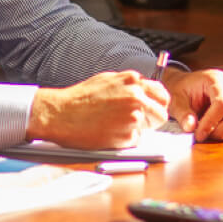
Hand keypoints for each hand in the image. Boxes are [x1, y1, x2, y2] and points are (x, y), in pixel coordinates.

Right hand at [28, 70, 169, 149]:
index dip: (157, 104)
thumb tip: (144, 91)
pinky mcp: (127, 136)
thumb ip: (129, 85)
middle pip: (161, 114)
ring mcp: (133, 117)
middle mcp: (136, 97)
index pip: (162, 95)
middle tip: (134, 122)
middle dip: (151, 120)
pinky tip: (109, 132)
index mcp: (132, 81)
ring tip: (116, 125)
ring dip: (138, 130)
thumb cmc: (79, 98)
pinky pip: (135, 141)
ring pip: (149, 129)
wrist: (61, 114)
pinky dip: (125, 140)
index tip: (152, 109)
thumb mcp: (107, 80)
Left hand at [163, 68, 222, 140]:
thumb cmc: (182, 91)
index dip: (211, 123)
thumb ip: (182, 113)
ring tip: (214, 133)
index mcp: (215, 79)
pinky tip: (222, 130)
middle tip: (206, 137)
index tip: (199, 134)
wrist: (186, 86)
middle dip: (222, 131)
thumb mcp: (175, 100)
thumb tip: (191, 127)